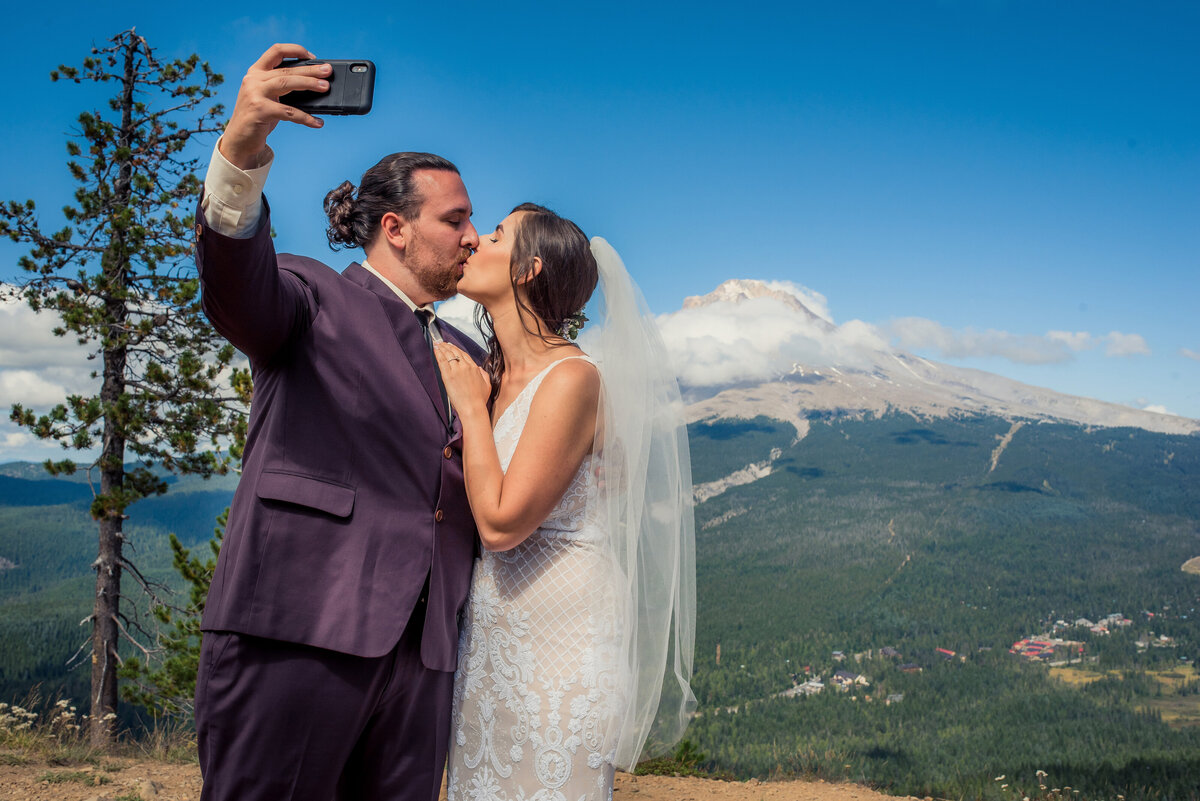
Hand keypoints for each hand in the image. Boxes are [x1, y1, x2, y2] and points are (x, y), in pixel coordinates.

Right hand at [220, 44, 331, 169]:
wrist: (239, 139)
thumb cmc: (259, 116)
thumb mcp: (268, 96)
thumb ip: (283, 87)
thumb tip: (315, 84)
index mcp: (256, 71)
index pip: (276, 51)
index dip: (295, 50)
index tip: (312, 57)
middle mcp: (254, 79)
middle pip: (286, 70)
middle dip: (310, 70)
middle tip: (327, 71)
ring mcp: (255, 94)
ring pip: (286, 83)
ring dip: (308, 84)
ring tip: (325, 87)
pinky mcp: (260, 111)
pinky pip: (288, 112)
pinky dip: (305, 117)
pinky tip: (318, 122)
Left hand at [433, 342, 490, 416]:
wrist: (473, 408)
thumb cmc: (479, 400)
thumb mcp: (487, 385)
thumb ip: (484, 374)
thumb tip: (479, 368)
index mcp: (474, 368)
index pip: (464, 355)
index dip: (457, 349)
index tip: (452, 346)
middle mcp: (465, 366)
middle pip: (455, 352)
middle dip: (448, 346)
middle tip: (442, 342)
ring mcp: (456, 370)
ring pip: (448, 354)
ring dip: (441, 347)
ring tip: (436, 343)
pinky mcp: (448, 375)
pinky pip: (442, 361)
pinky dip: (438, 353)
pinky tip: (435, 349)